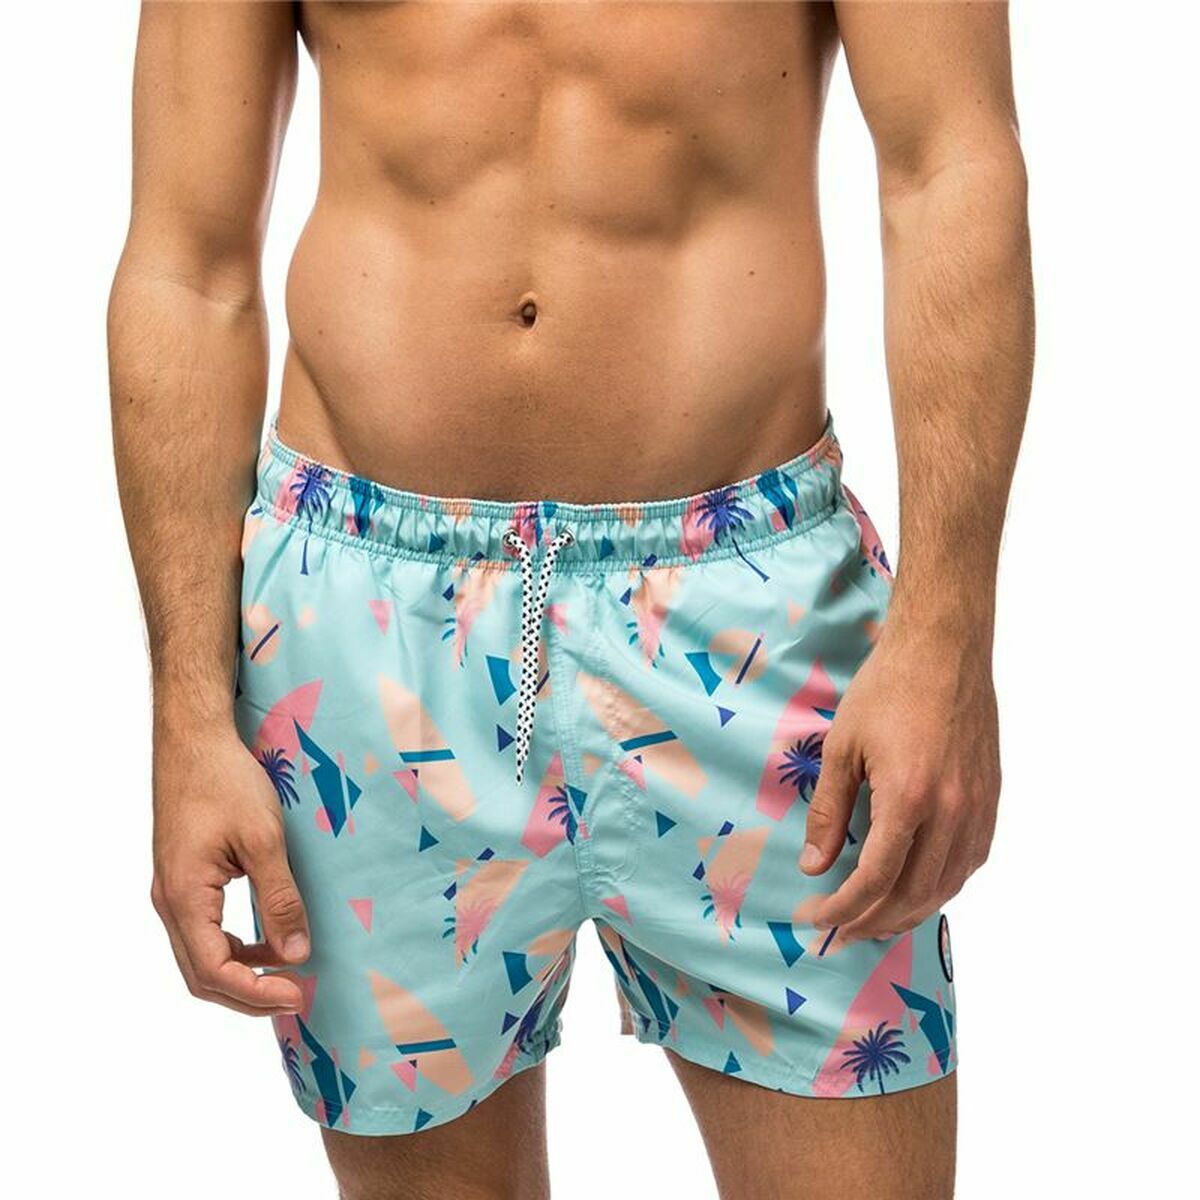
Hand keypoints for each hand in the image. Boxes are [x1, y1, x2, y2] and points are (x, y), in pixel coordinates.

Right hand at [150, 724, 309, 1014]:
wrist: (194, 740)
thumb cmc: (225, 781)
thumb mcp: (264, 839)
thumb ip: (280, 898)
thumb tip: (297, 953)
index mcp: (184, 897)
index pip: (213, 971)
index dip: (256, 993)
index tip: (298, 995)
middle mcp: (169, 902)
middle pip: (201, 974)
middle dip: (249, 994)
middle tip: (297, 996)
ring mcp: (173, 891)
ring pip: (200, 955)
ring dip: (242, 973)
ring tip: (287, 974)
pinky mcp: (183, 879)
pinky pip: (203, 930)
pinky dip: (234, 947)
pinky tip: (267, 940)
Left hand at [799, 622, 999, 942]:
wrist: (944, 652)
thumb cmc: (887, 690)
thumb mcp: (842, 748)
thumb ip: (829, 812)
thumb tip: (816, 866)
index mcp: (909, 799)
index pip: (876, 880)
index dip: (845, 908)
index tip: (819, 917)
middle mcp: (951, 813)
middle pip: (914, 894)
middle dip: (874, 921)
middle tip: (843, 931)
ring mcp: (978, 809)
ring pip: (947, 886)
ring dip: (909, 912)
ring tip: (875, 921)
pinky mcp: (991, 800)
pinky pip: (970, 861)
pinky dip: (942, 886)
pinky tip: (918, 889)